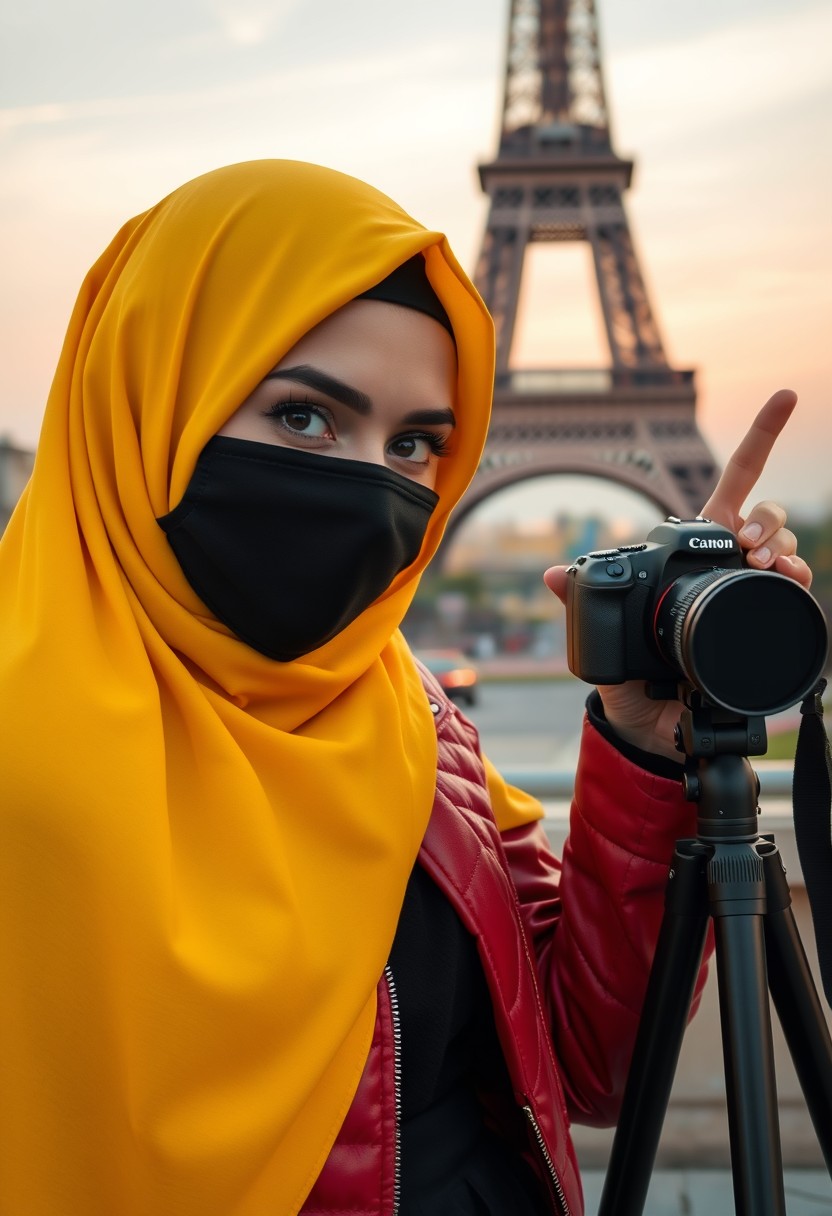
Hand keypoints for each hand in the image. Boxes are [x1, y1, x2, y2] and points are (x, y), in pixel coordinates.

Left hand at [543, 389, 813, 760]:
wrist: (652, 727)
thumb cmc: (627, 675)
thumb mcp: (597, 633)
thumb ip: (582, 599)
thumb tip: (549, 573)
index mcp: (693, 549)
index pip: (732, 482)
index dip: (759, 438)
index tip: (788, 397)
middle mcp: (730, 562)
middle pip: (764, 512)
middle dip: (764, 518)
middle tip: (746, 545)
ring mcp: (752, 589)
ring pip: (781, 545)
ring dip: (776, 545)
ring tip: (759, 564)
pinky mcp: (765, 620)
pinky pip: (793, 586)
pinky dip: (794, 577)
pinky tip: (785, 581)